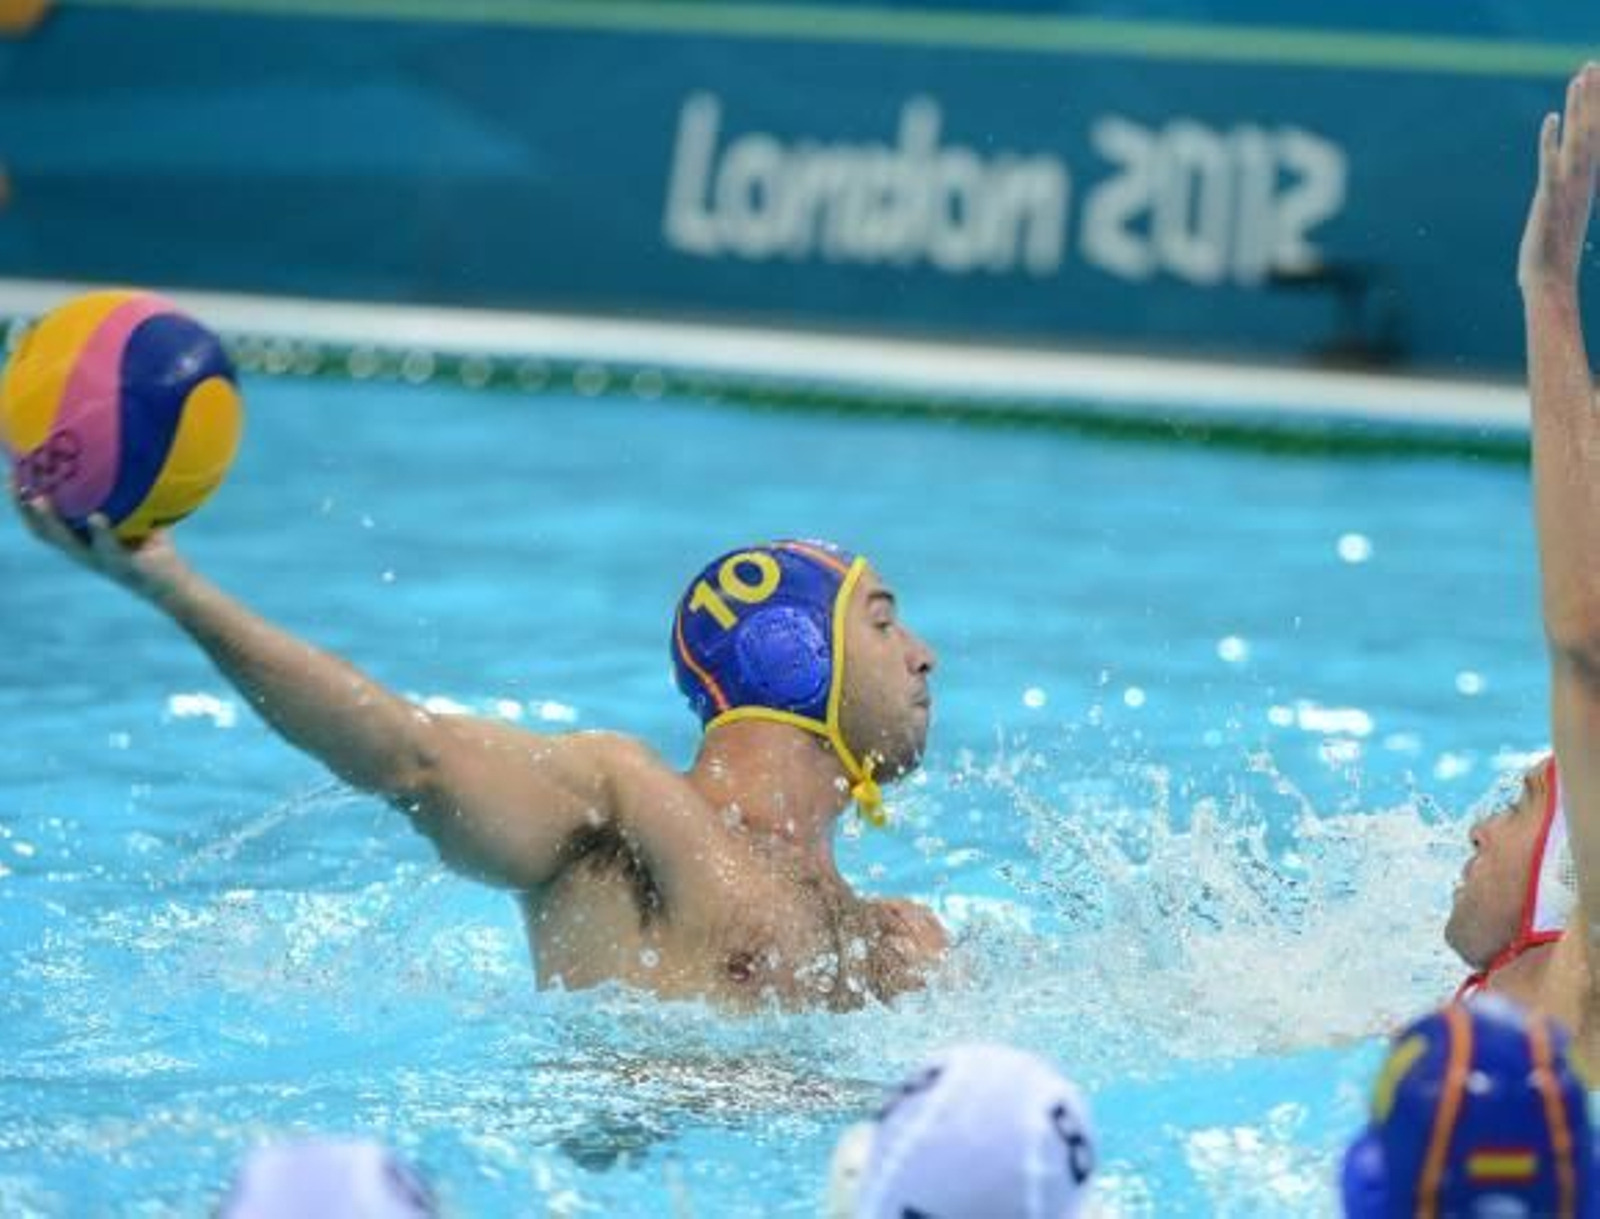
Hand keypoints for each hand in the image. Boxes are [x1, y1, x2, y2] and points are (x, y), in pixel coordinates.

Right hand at [10, 470, 191, 603]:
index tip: (13, 473)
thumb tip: (119, 454)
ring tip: (40, 500)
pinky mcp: (124, 569)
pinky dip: (101, 534)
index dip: (23, 501)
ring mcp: (101, 562)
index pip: (41, 522)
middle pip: (43, 532)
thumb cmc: (155, 548)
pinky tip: (97, 518)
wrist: (177, 586)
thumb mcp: (136, 516)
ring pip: (67, 543)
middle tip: (15, 482)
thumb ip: (123, 494)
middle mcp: (84, 552)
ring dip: (51, 521)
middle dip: (24, 508)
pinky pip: (109, 550)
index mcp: (81, 541)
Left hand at [1518, 63, 1599, 296]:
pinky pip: (1551, 164)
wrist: (1550, 282)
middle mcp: (1581, 179)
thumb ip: (1563, 196)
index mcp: (1584, 182)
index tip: (1598, 81)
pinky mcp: (1549, 198)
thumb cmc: (1552, 255)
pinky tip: (1550, 119)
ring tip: (1579, 77)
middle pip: (1590, 129)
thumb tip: (1561, 187)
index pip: (1595, 137)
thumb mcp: (1561, 215)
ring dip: (1578, 108)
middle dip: (1592, 97)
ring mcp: (1567, 188)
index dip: (1597, 108)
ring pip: (1577, 139)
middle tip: (1592, 65)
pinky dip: (1551, 142)